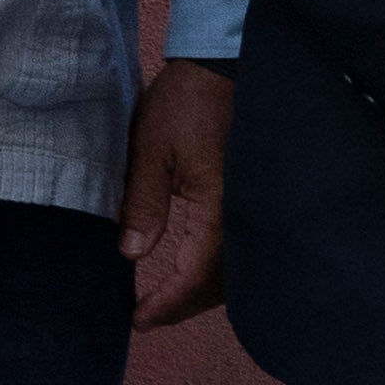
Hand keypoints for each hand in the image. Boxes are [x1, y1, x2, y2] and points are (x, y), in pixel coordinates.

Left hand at [120, 54, 232, 333]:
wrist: (225, 65)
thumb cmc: (186, 102)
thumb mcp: (151, 149)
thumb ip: (142, 204)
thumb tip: (129, 254)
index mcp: (220, 207)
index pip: (196, 274)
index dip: (168, 303)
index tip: (138, 319)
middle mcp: (246, 215)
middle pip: (223, 284)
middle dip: (185, 305)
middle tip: (146, 316)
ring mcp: (254, 208)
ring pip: (237, 271)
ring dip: (203, 291)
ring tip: (164, 300)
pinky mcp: (254, 197)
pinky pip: (242, 248)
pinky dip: (218, 269)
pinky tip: (193, 270)